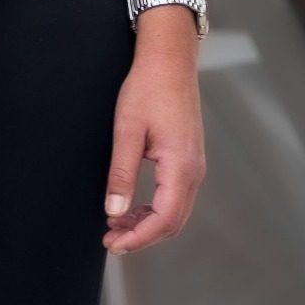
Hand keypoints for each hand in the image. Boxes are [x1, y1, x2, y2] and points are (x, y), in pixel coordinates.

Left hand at [102, 42, 204, 254]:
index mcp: (181, 166)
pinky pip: (176, 196)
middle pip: (172, 222)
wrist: (169, 60)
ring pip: (175, 211)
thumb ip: (122, 173)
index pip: (164, 220)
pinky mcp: (189, 159)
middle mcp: (194, 170)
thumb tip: (114, 213)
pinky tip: (133, 206)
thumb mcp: (127, 129)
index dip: (138, 238)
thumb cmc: (148, 88)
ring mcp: (195, 165)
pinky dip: (155, 208)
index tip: (112, 244)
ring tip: (116, 224)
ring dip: (147, 223)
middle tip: (110, 240)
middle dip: (142, 236)